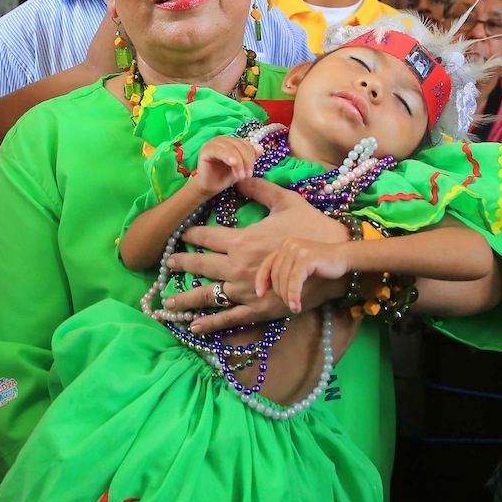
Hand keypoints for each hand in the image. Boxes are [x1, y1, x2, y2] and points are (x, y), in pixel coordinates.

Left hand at [164, 179, 349, 329]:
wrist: (334, 260)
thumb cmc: (312, 228)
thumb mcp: (286, 202)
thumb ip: (260, 189)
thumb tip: (240, 175)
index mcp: (242, 241)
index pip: (206, 237)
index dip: (190, 235)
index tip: (179, 235)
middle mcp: (237, 267)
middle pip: (200, 266)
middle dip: (181, 264)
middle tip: (167, 265)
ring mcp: (246, 290)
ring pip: (208, 295)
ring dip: (186, 299)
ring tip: (168, 303)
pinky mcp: (258, 309)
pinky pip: (228, 317)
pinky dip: (210, 323)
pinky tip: (193, 326)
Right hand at [195, 136, 262, 197]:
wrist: (210, 187)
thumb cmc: (225, 177)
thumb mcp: (242, 168)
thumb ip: (251, 157)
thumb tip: (260, 147)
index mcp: (232, 142)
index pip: (246, 144)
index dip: (252, 157)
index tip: (251, 173)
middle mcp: (223, 140)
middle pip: (240, 145)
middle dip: (246, 161)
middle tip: (247, 176)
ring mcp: (213, 143)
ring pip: (231, 148)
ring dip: (239, 163)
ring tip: (240, 176)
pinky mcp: (206, 149)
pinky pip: (219, 150)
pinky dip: (228, 156)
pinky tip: (232, 163)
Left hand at [256, 237, 352, 312]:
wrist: (344, 258)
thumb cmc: (322, 266)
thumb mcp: (300, 267)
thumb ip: (286, 272)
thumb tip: (267, 289)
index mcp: (285, 246)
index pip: (267, 264)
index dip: (261, 280)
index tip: (260, 294)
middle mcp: (288, 245)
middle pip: (275, 275)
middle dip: (279, 293)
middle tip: (288, 304)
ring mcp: (297, 250)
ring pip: (284, 279)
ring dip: (287, 297)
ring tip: (293, 307)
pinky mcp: (306, 258)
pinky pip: (294, 281)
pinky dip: (293, 295)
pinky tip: (296, 306)